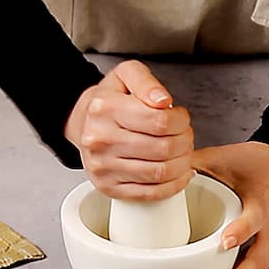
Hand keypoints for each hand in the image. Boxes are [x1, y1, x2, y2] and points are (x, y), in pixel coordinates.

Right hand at [64, 60, 194, 199]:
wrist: (83, 123)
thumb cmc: (109, 101)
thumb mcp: (126, 75)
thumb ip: (146, 82)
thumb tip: (163, 101)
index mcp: (105, 109)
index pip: (160, 121)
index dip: (181, 120)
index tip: (181, 118)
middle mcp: (100, 139)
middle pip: (163, 148)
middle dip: (185, 142)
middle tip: (186, 136)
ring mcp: (102, 167)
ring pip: (159, 173)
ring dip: (182, 164)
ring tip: (183, 153)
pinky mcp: (108, 188)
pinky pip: (149, 193)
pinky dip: (172, 186)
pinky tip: (178, 173)